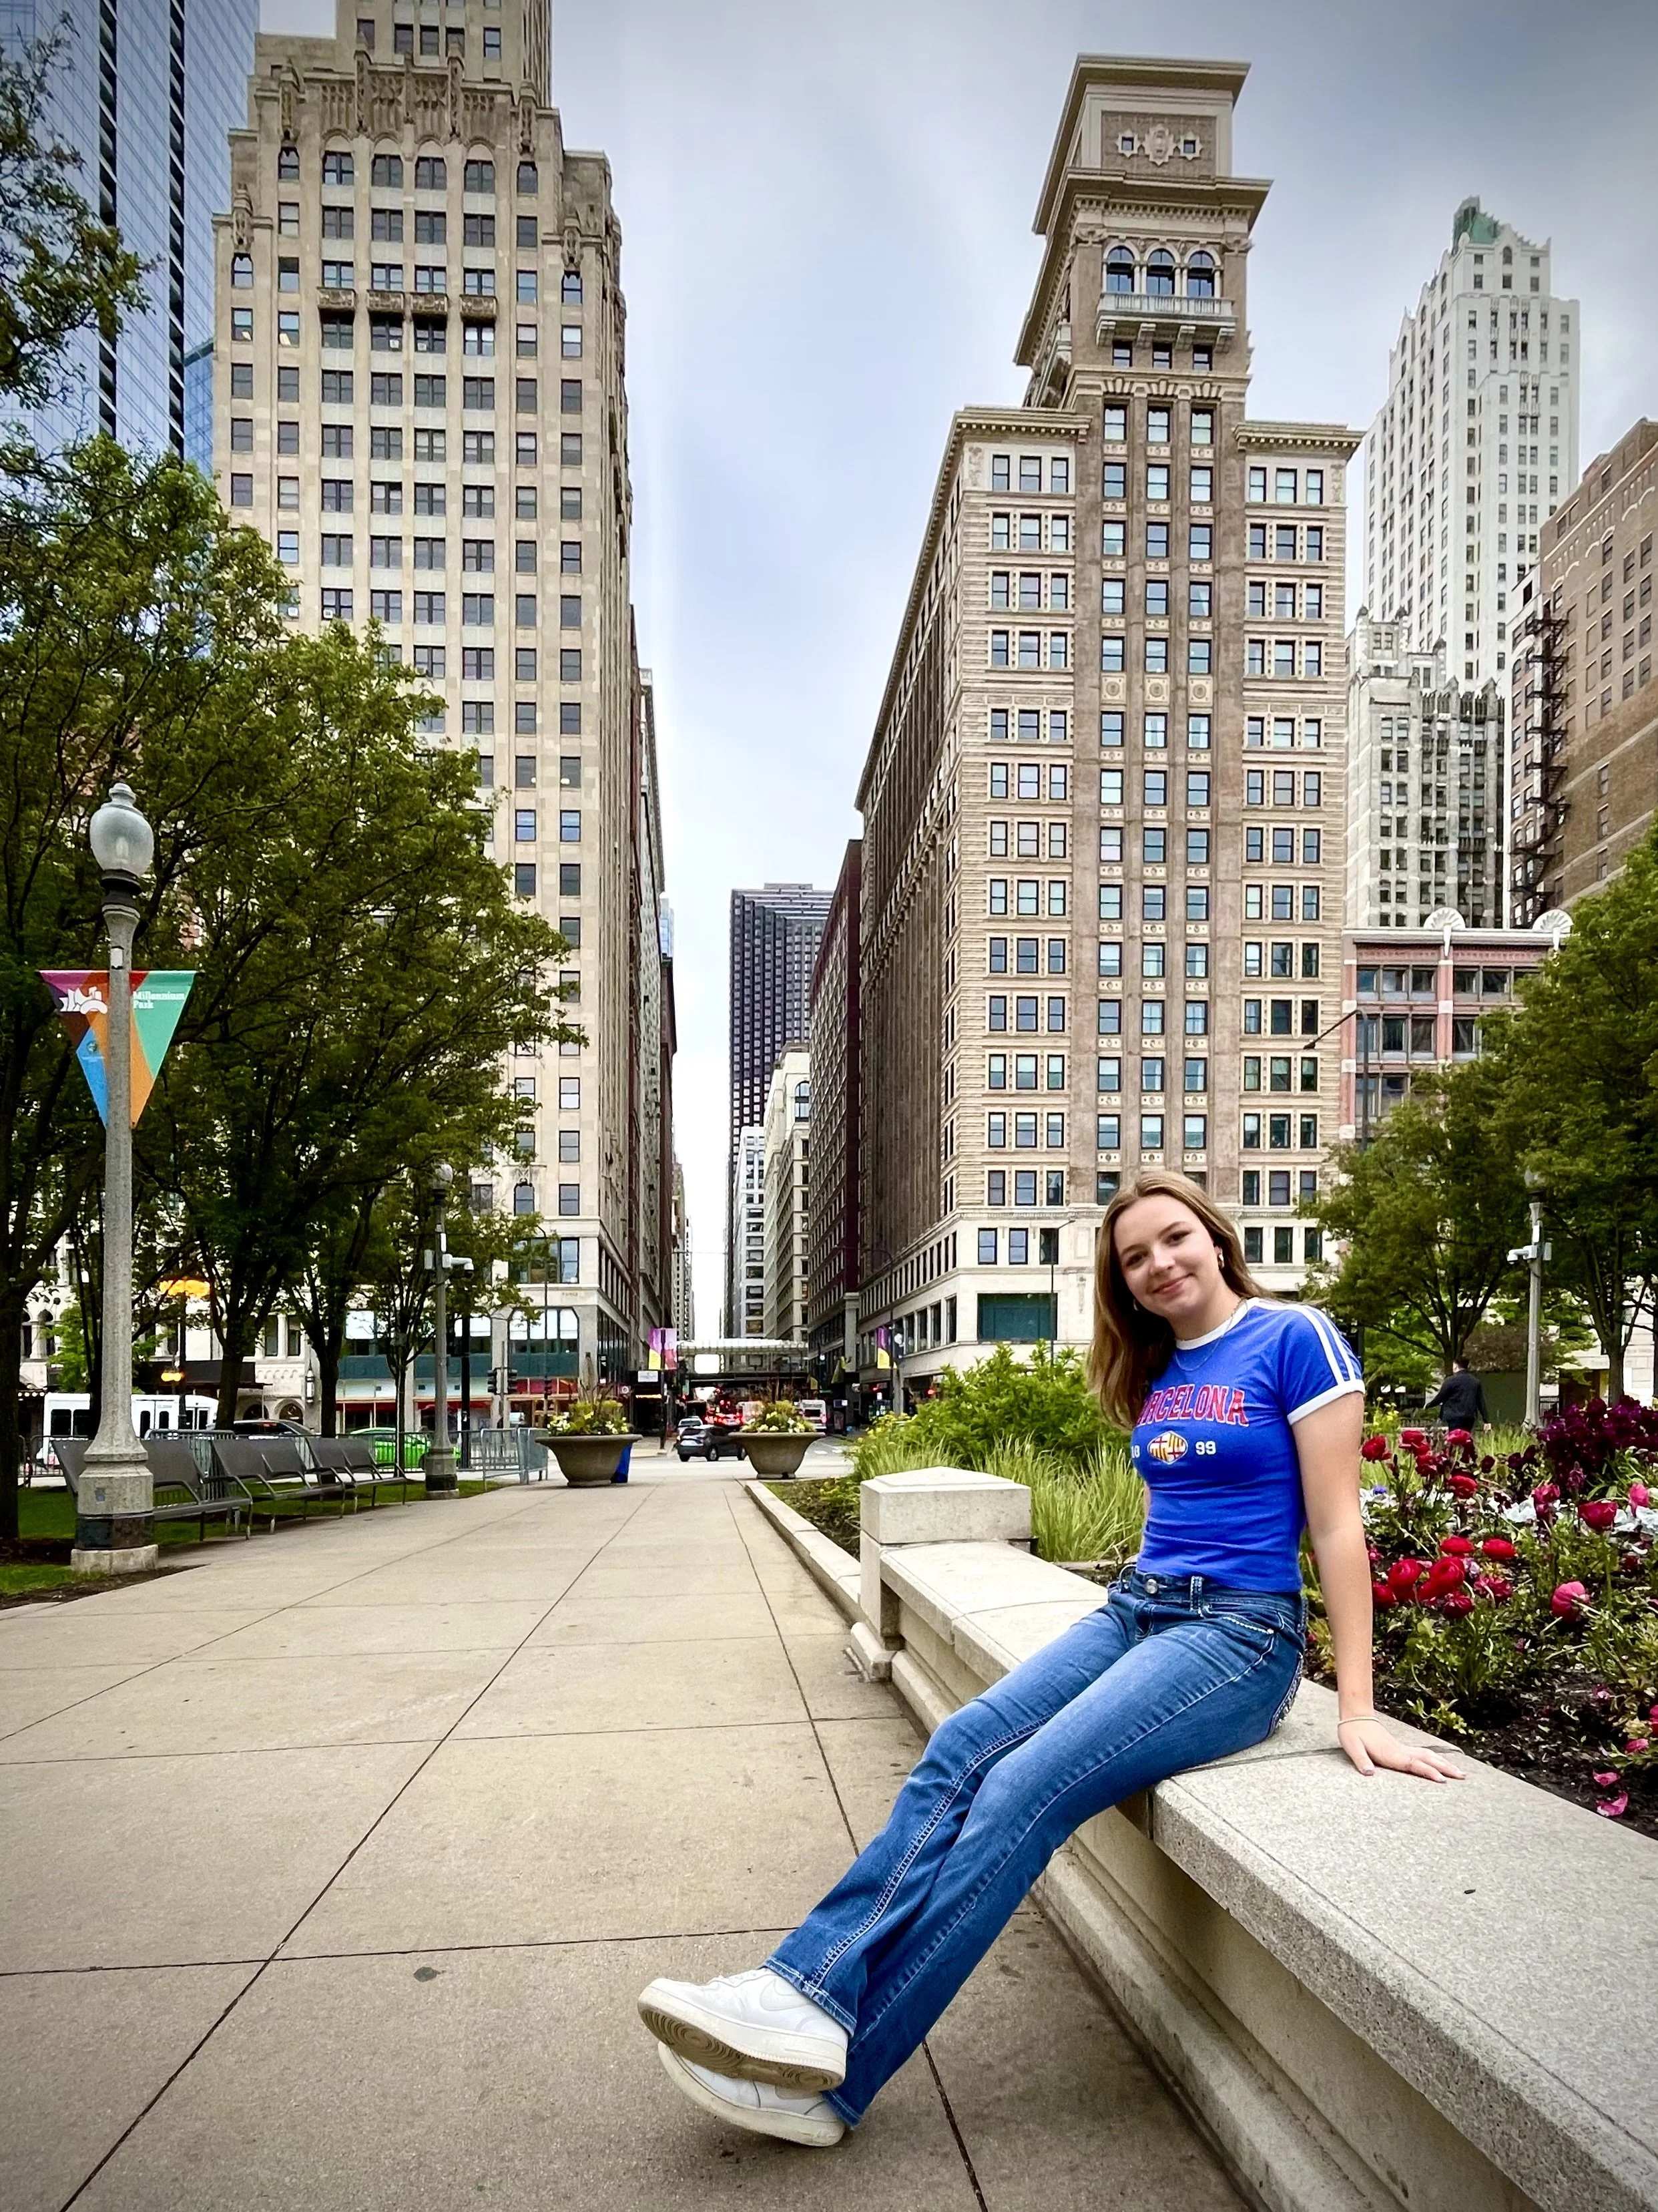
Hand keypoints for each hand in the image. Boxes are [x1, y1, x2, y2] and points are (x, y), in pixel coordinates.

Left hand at [1337, 1717, 1461, 1782]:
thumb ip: (1361, 1760)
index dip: (1428, 1772)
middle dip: (1445, 1768)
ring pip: (1428, 1755)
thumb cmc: (1352, 1732)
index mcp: (1391, 1754)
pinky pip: (1422, 1754)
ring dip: (1444, 1763)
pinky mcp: (1400, 1748)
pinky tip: (1440, 1762)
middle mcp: (1400, 1751)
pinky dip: (1435, 1759)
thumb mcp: (1352, 1747)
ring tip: (1459, 1772)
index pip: (1413, 1764)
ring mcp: (1402, 1748)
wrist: (1355, 1715)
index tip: (1443, 1780)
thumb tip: (1369, 1773)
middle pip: (1428, 1759)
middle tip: (1463, 1777)